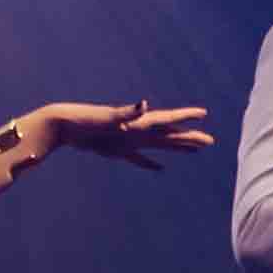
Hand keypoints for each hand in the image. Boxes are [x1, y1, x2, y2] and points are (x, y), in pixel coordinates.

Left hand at [36, 102, 216, 163]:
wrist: (62, 125)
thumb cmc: (83, 120)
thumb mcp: (106, 117)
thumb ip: (126, 112)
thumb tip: (144, 104)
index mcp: (136, 122)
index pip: (167, 119)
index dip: (185, 117)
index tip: (204, 113)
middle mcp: (136, 130)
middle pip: (169, 135)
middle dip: (189, 137)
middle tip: (210, 141)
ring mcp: (128, 140)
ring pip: (159, 145)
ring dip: (176, 147)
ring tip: (194, 149)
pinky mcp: (116, 151)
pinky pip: (138, 159)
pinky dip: (150, 164)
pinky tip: (159, 169)